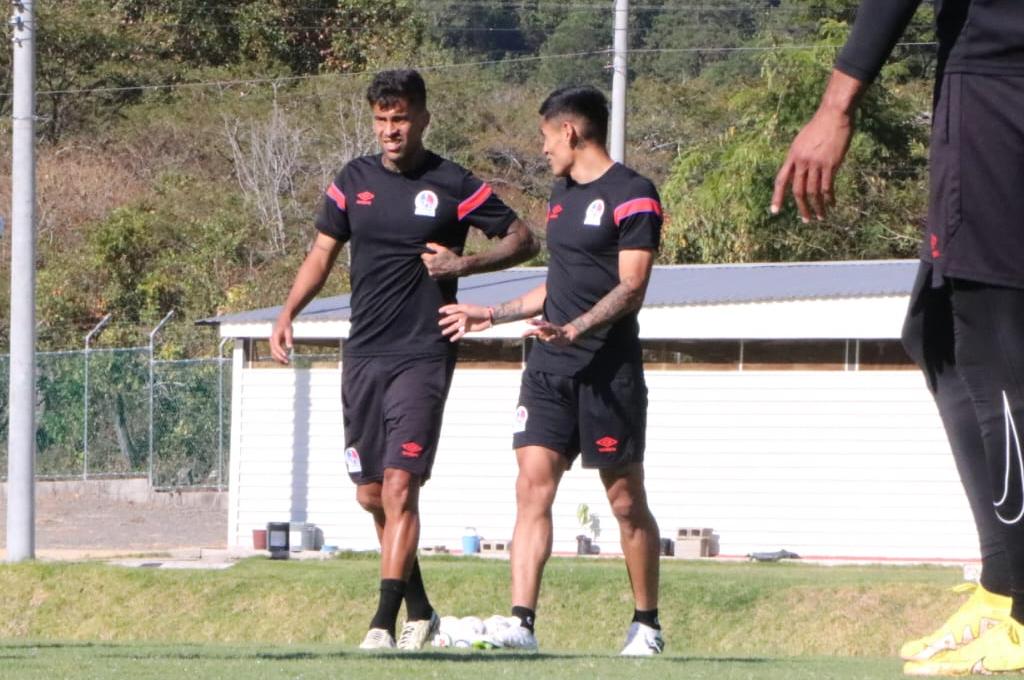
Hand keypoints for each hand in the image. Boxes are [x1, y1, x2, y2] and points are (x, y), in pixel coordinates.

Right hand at [269, 312, 293, 363]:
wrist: (282, 321)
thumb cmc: (286, 325)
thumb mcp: (289, 331)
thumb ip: (289, 339)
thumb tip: (290, 347)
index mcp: (274, 337)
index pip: (277, 346)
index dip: (281, 352)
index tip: (286, 356)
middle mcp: (272, 341)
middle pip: (274, 351)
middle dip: (280, 357)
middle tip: (287, 362)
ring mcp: (272, 343)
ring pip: (273, 353)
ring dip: (279, 359)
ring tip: (286, 363)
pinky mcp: (275, 345)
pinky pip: (275, 352)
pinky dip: (278, 357)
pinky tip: (284, 361)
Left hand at [421, 242, 463, 278]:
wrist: (458, 267)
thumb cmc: (451, 257)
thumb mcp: (443, 249)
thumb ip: (433, 246)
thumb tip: (427, 245)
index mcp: (430, 259)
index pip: (423, 255)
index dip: (427, 254)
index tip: (433, 254)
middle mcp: (430, 267)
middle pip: (425, 262)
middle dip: (429, 260)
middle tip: (438, 259)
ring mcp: (432, 273)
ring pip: (428, 267)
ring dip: (432, 265)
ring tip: (440, 264)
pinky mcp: (435, 278)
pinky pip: (432, 273)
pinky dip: (435, 271)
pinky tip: (441, 269)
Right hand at [438, 303, 492, 341]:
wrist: (488, 318)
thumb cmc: (478, 311)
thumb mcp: (467, 308)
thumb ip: (457, 309)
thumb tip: (447, 312)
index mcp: (462, 309)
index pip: (452, 308)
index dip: (445, 308)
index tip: (439, 311)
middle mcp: (462, 316)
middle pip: (452, 319)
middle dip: (445, 321)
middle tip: (439, 323)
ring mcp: (465, 323)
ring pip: (455, 327)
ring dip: (449, 330)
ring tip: (443, 333)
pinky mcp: (468, 329)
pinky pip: (460, 333)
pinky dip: (456, 336)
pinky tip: (451, 339)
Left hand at [523, 318, 577, 346]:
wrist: (568, 335)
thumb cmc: (555, 334)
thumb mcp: (545, 334)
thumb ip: (537, 333)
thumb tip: (528, 333)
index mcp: (546, 327)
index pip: (538, 323)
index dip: (532, 322)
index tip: (526, 321)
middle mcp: (550, 327)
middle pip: (541, 324)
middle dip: (535, 323)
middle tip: (529, 322)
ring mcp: (555, 331)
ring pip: (548, 329)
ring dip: (543, 328)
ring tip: (537, 329)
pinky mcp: (559, 336)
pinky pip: (554, 337)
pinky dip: (551, 338)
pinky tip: (547, 340)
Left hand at [770, 106, 853, 222]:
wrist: (833, 114)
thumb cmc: (819, 126)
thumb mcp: (802, 141)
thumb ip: (798, 157)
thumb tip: (798, 172)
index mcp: (792, 156)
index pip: (781, 180)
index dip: (777, 196)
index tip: (775, 211)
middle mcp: (802, 161)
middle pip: (798, 190)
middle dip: (802, 208)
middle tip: (806, 219)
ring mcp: (816, 163)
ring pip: (813, 191)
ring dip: (817, 206)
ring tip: (820, 216)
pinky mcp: (831, 164)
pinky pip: (828, 186)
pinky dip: (829, 198)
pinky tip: (831, 204)